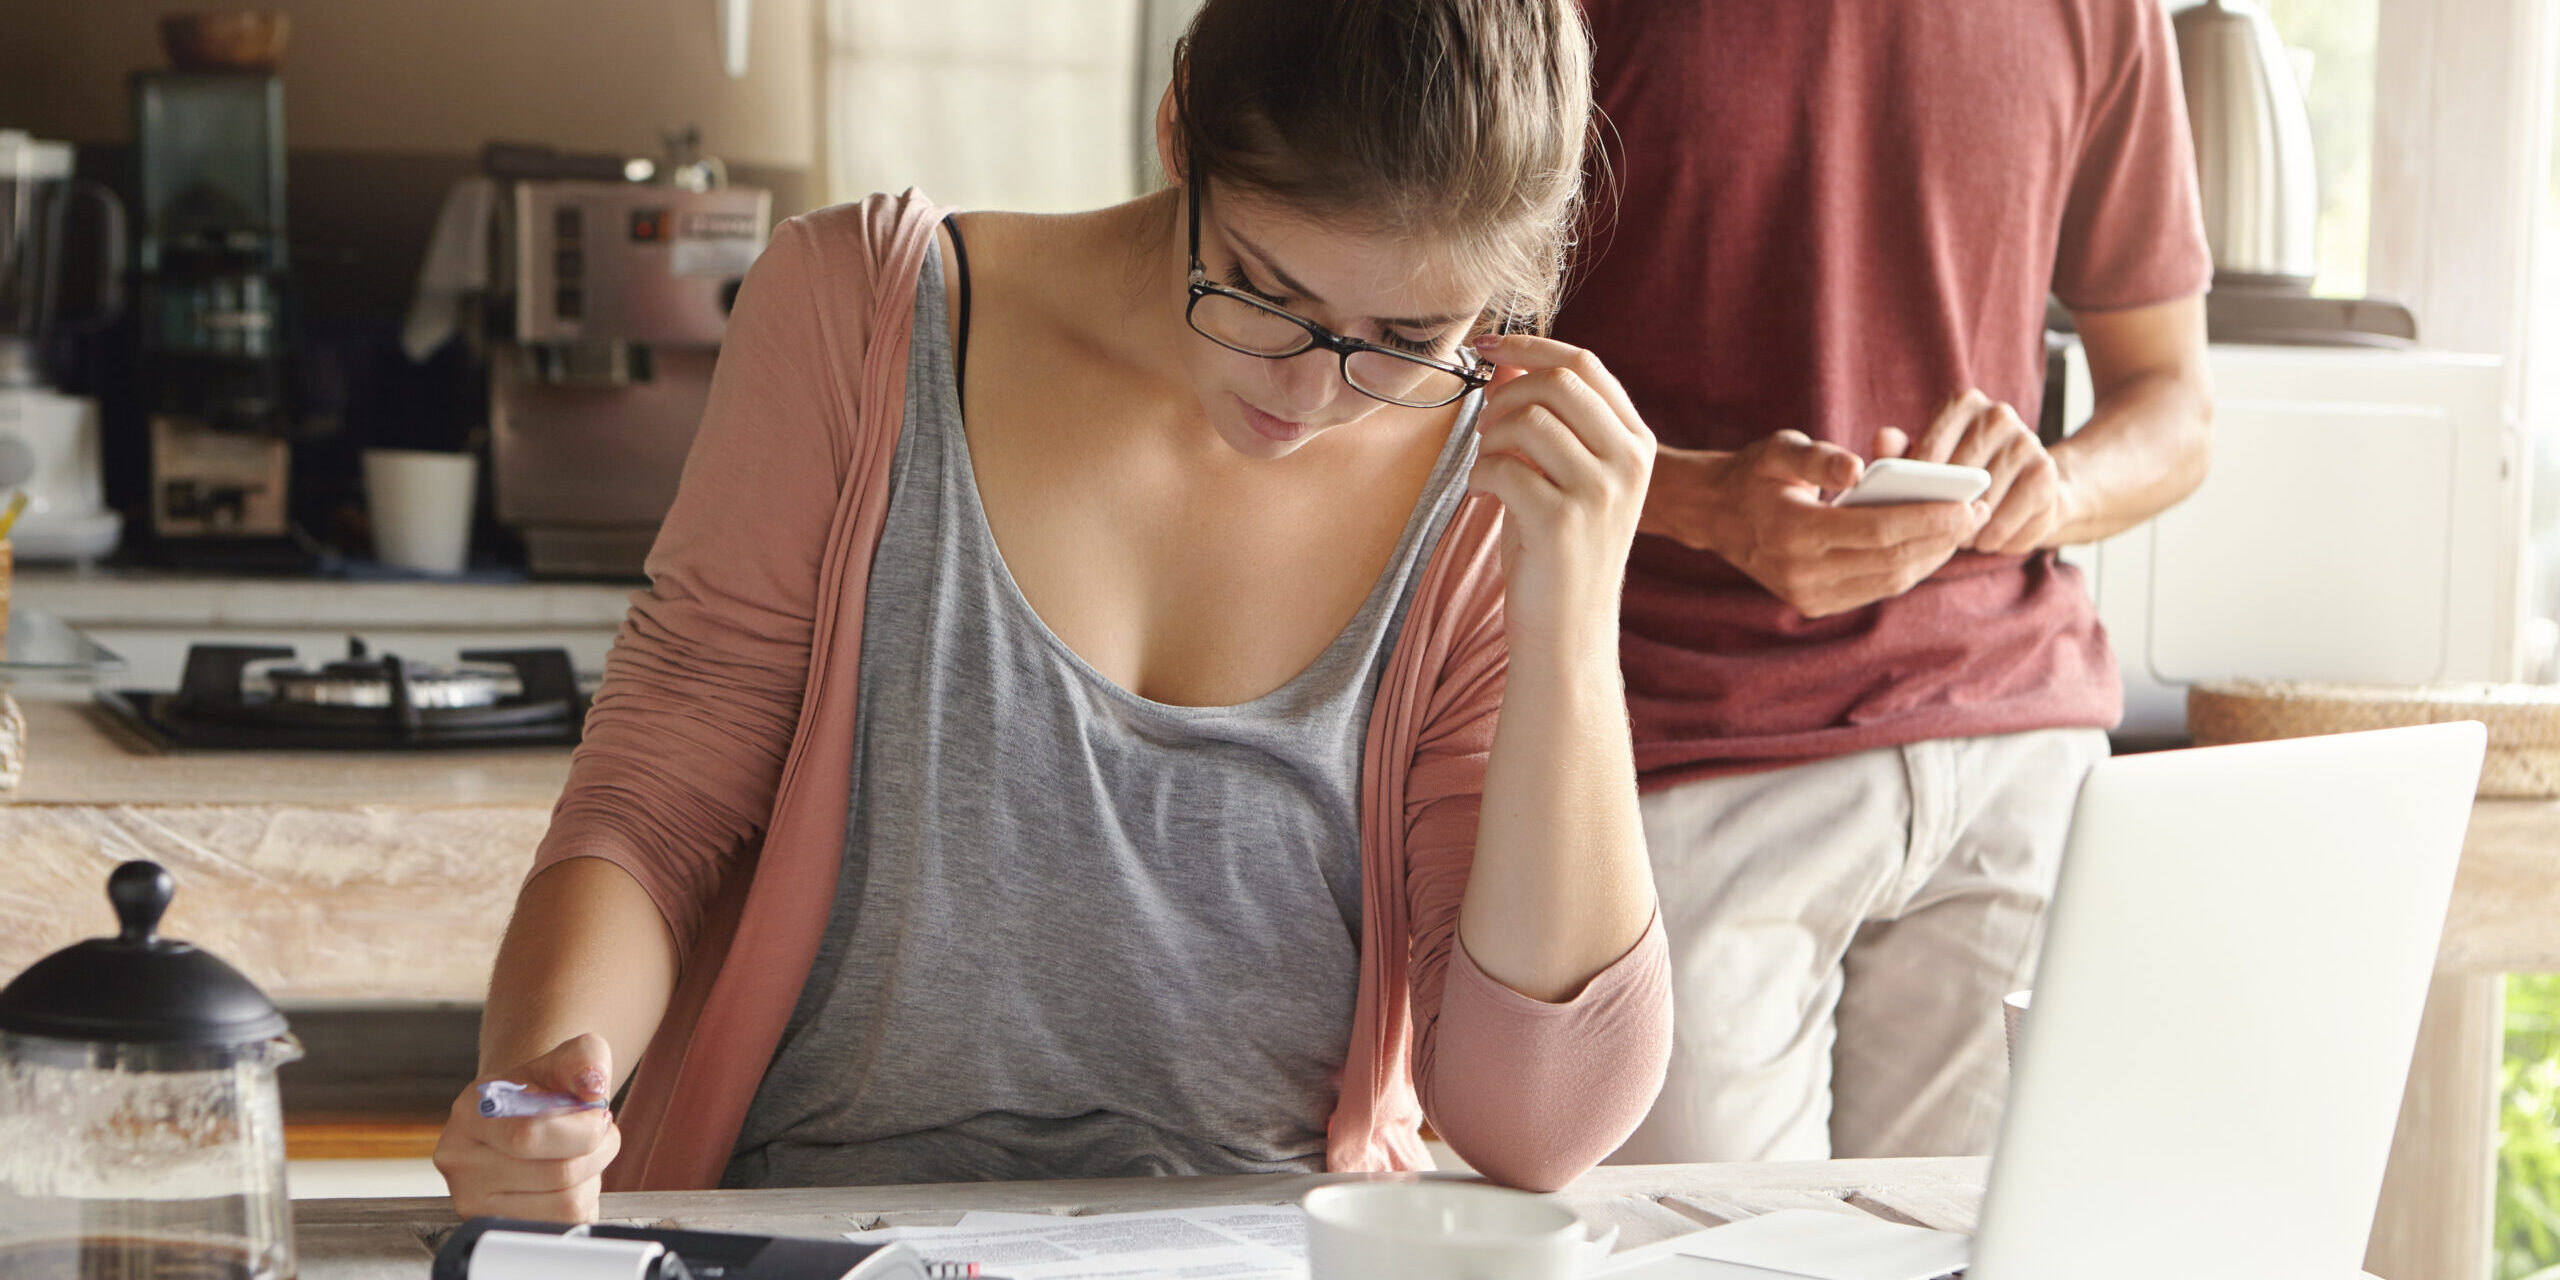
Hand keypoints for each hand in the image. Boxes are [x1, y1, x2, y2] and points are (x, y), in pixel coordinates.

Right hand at [433, 1033, 621, 1222]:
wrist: (521, 1116)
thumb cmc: (540, 1090)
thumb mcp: (564, 1059)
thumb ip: (585, 1058)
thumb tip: (593, 1086)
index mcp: (470, 1114)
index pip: (528, 1136)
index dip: (582, 1129)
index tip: (597, 1114)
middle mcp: (461, 1163)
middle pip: (558, 1173)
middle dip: (598, 1149)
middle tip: (595, 1132)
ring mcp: (474, 1204)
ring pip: (567, 1204)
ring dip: (592, 1177)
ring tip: (577, 1154)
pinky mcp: (500, 1229)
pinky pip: (566, 1225)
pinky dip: (583, 1201)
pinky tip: (567, 1180)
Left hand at [1465, 334, 1655, 658]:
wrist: (1569, 629)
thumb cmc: (1559, 549)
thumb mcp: (1560, 474)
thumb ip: (1544, 418)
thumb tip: (1506, 361)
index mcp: (1635, 443)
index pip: (1585, 364)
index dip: (1530, 346)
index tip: (1487, 347)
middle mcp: (1629, 462)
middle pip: (1559, 381)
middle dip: (1506, 394)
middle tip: (1485, 428)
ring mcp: (1601, 492)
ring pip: (1530, 419)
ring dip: (1491, 437)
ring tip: (1488, 467)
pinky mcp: (1562, 522)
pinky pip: (1503, 466)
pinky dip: (1479, 475)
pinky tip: (1484, 497)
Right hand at [1651, 432, 1982, 617]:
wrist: (1712, 515)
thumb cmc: (1754, 474)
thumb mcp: (1778, 449)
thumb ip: (1818, 457)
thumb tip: (1859, 467)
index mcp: (1792, 530)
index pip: (1876, 530)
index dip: (1927, 519)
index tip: (1968, 503)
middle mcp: (1799, 571)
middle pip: (1890, 561)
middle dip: (1941, 539)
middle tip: (1978, 513)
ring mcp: (1806, 594)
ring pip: (1888, 581)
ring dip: (1931, 557)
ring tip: (1961, 529)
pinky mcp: (1812, 604)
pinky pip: (1874, 590)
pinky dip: (1907, 570)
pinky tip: (1930, 546)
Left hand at [1879, 389, 2076, 555]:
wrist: (2029, 486)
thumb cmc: (1961, 474)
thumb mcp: (1927, 461)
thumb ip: (1899, 452)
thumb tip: (1882, 440)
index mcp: (1963, 403)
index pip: (1930, 447)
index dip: (1914, 485)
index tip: (1902, 510)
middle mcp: (1998, 415)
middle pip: (1957, 475)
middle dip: (1940, 509)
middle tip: (1927, 533)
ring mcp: (2026, 442)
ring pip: (1982, 500)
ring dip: (1965, 528)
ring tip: (1954, 539)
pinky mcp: (2045, 473)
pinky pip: (2007, 518)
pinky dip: (1991, 537)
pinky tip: (1983, 540)